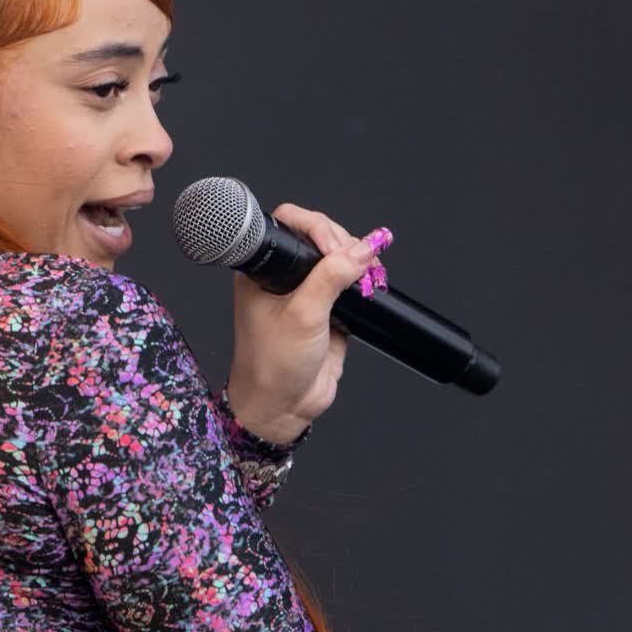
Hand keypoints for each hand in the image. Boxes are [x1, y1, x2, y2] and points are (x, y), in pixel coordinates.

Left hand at [227, 202, 389, 443]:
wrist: (283, 406)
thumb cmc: (272, 365)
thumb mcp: (303, 315)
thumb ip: (332, 277)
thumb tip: (363, 249)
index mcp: (262, 270)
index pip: (290, 224)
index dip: (316, 227)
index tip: (334, 247)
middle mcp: (282, 277)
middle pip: (319, 237)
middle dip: (343, 245)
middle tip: (353, 264)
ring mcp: (306, 292)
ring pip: (338, 259)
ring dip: (357, 262)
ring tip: (365, 277)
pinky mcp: (328, 310)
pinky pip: (350, 284)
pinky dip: (363, 282)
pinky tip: (370, 286)